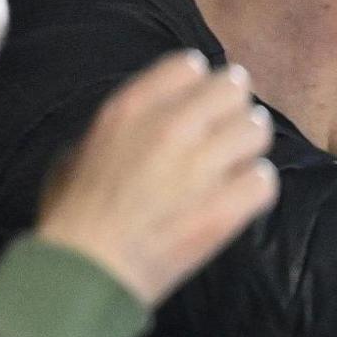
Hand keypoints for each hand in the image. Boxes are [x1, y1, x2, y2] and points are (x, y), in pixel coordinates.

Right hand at [36, 51, 279, 305]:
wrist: (86, 271)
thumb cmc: (71, 217)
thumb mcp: (77, 151)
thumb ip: (117, 129)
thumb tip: (144, 123)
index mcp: (132, 108)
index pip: (190, 66)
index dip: (200, 83)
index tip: (201, 97)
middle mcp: (172, 128)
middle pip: (233, 90)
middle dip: (233, 107)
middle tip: (227, 127)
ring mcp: (203, 167)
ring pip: (256, 130)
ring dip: (247, 146)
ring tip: (234, 163)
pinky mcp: (226, 207)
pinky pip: (264, 180)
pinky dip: (255, 187)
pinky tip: (239, 196)